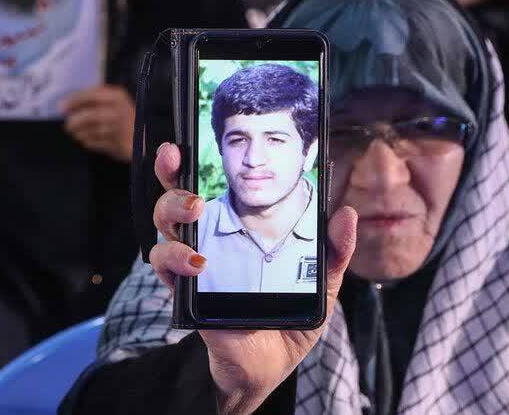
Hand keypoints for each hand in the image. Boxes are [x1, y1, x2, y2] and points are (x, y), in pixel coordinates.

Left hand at [61, 85, 135, 161]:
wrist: (143, 138)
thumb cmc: (122, 117)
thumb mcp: (111, 102)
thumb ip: (91, 100)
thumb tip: (64, 105)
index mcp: (117, 96)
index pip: (91, 95)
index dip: (74, 100)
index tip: (61, 107)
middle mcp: (120, 110)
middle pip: (90, 115)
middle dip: (75, 121)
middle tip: (67, 126)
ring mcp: (120, 128)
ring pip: (91, 131)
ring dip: (79, 133)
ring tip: (75, 133)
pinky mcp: (118, 144)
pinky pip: (95, 143)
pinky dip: (88, 142)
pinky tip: (86, 141)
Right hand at [147, 143, 357, 414]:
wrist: (266, 369)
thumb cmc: (286, 323)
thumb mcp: (319, 285)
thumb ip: (333, 251)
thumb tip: (344, 212)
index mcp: (234, 231)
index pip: (208, 186)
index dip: (190, 162)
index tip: (185, 140)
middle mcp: (205, 242)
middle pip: (174, 197)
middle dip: (171, 174)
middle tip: (179, 164)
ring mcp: (191, 266)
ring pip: (163, 225)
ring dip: (173, 211)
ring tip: (195, 212)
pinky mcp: (184, 293)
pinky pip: (164, 267)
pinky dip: (176, 259)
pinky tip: (198, 263)